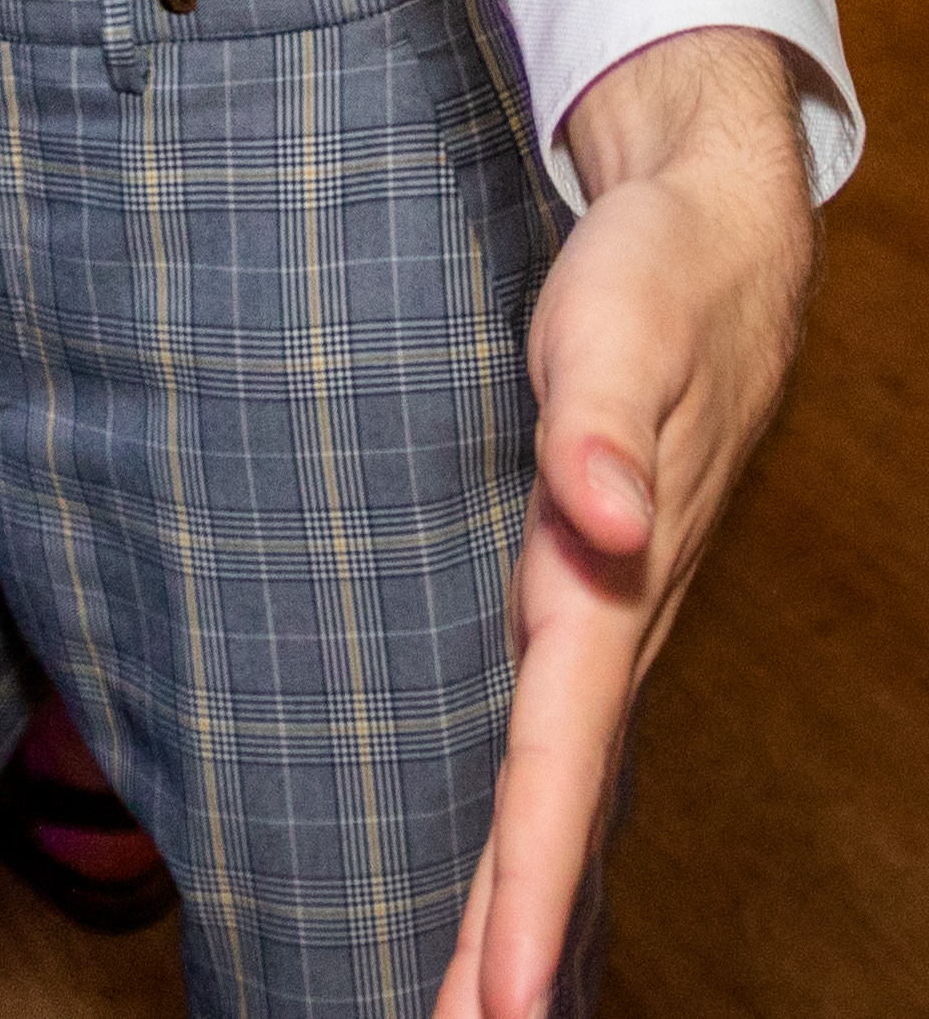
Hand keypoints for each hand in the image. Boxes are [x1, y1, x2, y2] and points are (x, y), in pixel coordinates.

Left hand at [435, 30, 814, 1018]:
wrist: (711, 233)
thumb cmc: (653, 275)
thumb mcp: (617, 324)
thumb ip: (600, 421)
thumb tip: (605, 516)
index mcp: (604, 577)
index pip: (557, 755)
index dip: (531, 880)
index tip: (505, 998)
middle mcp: (605, 614)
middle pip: (551, 803)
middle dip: (510, 935)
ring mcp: (601, 608)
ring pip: (551, 777)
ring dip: (511, 892)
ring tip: (463, 1003)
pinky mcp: (583, 580)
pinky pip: (546, 723)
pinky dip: (520, 809)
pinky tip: (494, 856)